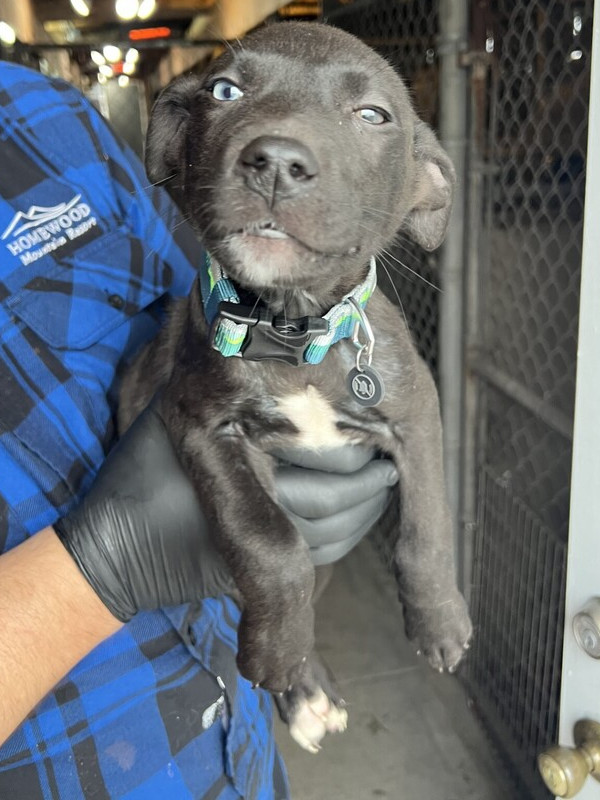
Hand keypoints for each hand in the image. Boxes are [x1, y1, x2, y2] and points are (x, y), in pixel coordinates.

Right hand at [55, 402, 397, 621]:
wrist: (114, 550)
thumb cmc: (144, 475)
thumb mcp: (183, 421)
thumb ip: (233, 400)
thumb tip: (292, 365)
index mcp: (246, 470)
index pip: (329, 461)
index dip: (359, 453)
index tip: (378, 436)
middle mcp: (260, 515)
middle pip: (339, 502)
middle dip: (372, 487)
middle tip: (389, 466)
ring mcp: (261, 553)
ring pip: (336, 537)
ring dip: (364, 516)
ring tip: (378, 488)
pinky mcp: (262, 578)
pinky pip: (319, 563)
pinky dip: (341, 542)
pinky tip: (349, 519)